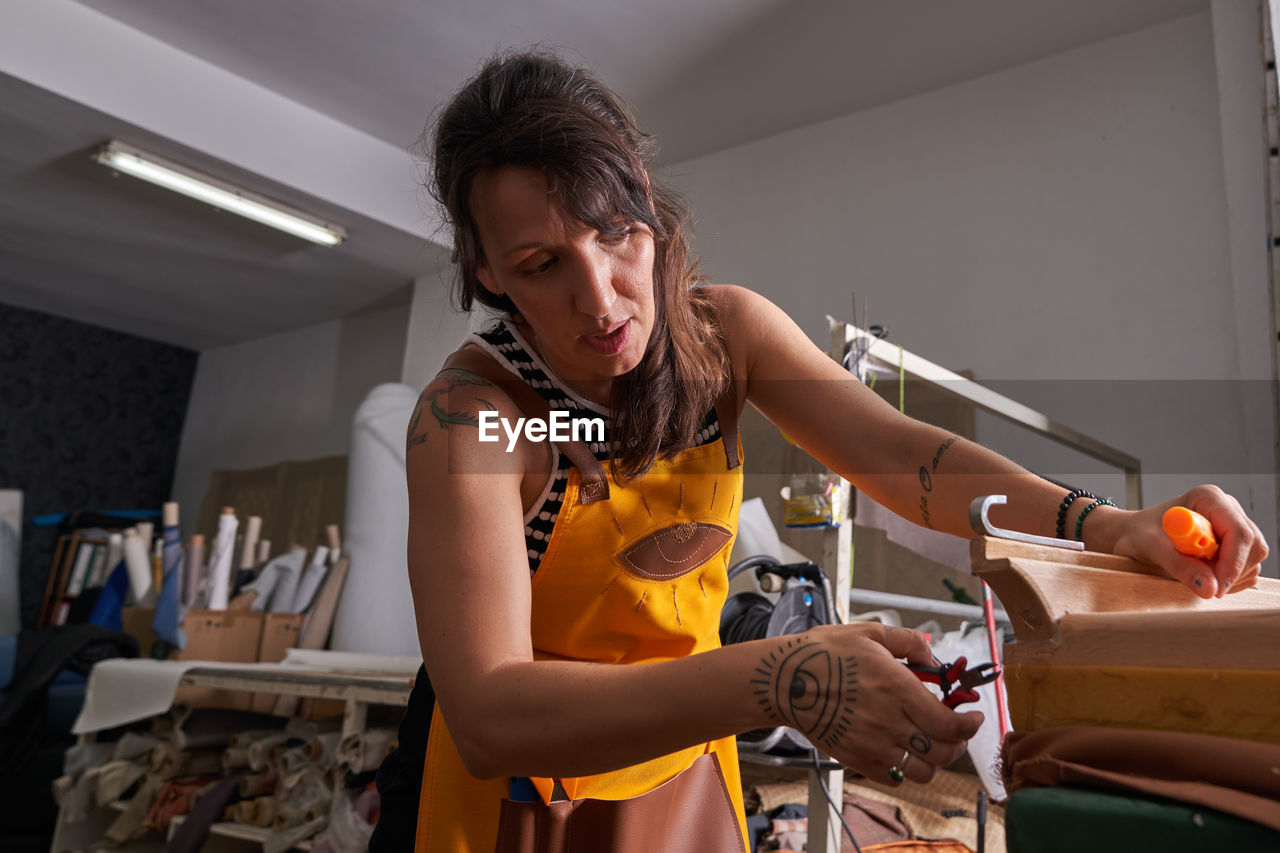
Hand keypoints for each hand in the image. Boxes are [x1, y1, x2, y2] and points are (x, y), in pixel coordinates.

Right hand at [755, 623, 982, 784]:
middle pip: (942, 751)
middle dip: (958, 743)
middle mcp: (888, 721)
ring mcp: (872, 744)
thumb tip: (934, 656)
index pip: (949, 724)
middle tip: (957, 731)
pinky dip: (907, 769)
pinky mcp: (855, 759)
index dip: (970, 726)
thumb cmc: (822, 654)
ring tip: (932, 744)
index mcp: (896, 688)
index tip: (976, 718)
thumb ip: (908, 641)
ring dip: (935, 760)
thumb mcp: (868, 633)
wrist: (783, 681)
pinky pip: (894, 777)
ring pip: (922, 770)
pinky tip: (904, 751)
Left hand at [1107, 485, 1268, 598]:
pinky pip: (1247, 568)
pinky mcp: (1235, 544)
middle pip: (1253, 546)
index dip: (1233, 563)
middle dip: (1232, 571)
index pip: (1239, 533)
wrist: (1134, 535)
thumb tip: (1210, 588)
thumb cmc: (1139, 534)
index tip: (1217, 587)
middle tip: (1203, 583)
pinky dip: (1229, 579)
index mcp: (1208, 499)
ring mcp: (1233, 526)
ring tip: (1195, 572)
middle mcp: (1227, 509)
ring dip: (1229, 577)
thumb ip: (1180, 567)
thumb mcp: (1152, 548)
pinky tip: (1203, 574)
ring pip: (1253, 560)